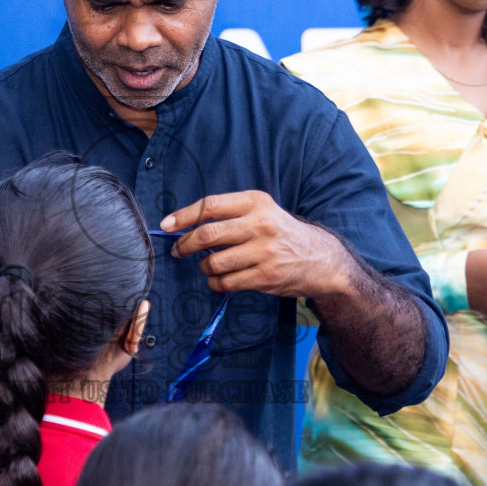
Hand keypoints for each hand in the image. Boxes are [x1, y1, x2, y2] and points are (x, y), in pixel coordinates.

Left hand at [162, 191, 352, 297]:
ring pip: (214, 262)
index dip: (184, 216)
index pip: (211, 206)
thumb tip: (185, 226)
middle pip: (208, 235)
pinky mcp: (266, 277)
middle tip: (178, 250)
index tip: (167, 225)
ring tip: (208, 266)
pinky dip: (216, 283)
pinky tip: (220, 279)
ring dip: (204, 267)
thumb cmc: (281, 234)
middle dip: (185, 244)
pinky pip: (226, 282)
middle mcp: (261, 224)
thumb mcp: (262, 212)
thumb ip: (230, 215)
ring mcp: (264, 252)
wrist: (320, 258)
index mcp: (256, 202)